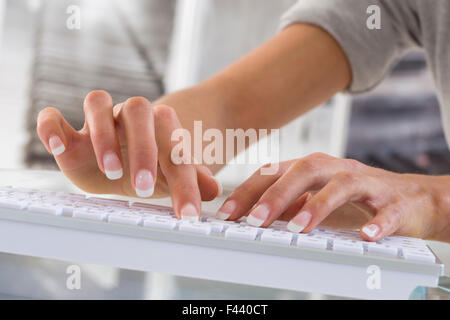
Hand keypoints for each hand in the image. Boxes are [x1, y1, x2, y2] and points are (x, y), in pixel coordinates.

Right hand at [36, 90, 220, 219]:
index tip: (188, 213)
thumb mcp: (171, 178)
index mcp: (160, 127)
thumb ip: (192, 180)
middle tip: (145, 188)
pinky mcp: (71, 135)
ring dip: (103, 135)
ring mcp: (99, 122)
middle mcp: (129, 118)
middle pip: (137, 109)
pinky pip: (53, 118)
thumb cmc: (153, 170)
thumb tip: (214, 189)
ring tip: (111, 172)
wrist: (125, 164)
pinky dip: (51, 127)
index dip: (184, 181)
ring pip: (97, 103)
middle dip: (142, 148)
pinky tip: (57, 147)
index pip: (175, 146)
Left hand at [216, 153, 449, 240]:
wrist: (409, 198)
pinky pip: (386, 211)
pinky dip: (377, 223)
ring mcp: (366, 183)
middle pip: (303, 171)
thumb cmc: (355, 198)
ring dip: (318, 205)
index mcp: (313, 168)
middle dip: (276, 195)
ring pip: (341, 185)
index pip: (275, 173)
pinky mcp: (394, 202)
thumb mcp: (314, 198)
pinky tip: (366, 236)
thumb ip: (287, 204)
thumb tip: (250, 218)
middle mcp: (336, 169)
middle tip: (254, 221)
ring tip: (297, 228)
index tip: (227, 214)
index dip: (249, 191)